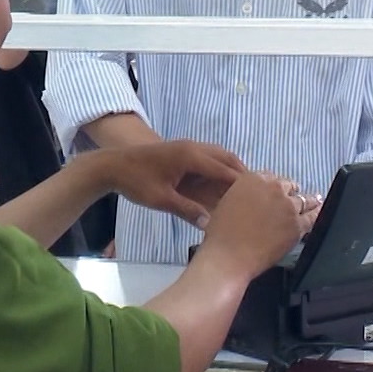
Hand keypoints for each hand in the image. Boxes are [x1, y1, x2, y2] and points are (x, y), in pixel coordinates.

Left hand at [104, 140, 245, 226]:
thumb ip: (187, 210)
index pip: (224, 169)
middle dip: (243, 174)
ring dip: (232, 169)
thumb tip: (210, 224)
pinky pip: (209, 157)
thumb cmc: (136, 181)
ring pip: (219, 155)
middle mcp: (193, 148)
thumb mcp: (161, 200)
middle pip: (227, 158)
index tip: (258, 196)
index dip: (242, 183)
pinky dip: (220, 168)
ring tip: (245, 189)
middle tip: (259, 192)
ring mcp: (188, 147)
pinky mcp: (182, 152)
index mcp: (190, 156)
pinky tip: (223, 184)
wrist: (113, 165)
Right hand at [196, 172, 315, 279]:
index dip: (275, 186)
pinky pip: (312, 217)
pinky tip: (319, 212)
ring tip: (315, 201)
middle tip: (293, 198)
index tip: (278, 192)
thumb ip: (244, 195)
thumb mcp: (227, 202)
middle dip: (290, 193)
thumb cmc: (221, 234)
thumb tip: (254, 200)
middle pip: (288, 186)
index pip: (271, 177)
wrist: (228, 255)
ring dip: (308, 201)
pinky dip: (317, 214)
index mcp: (253, 179)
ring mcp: (288, 206)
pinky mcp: (297, 225)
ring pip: (303, 199)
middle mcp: (273, 188)